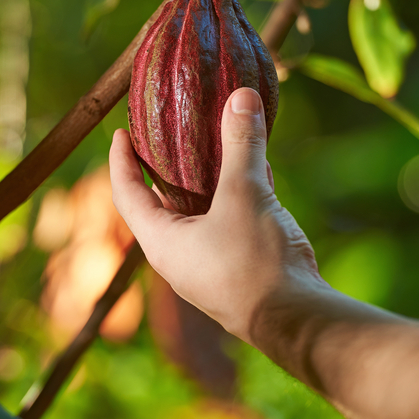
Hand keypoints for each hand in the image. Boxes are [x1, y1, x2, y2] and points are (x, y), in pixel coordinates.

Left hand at [109, 87, 325, 344]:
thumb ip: (241, 144)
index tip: (120, 133)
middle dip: (166, 165)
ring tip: (212, 141)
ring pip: (200, 211)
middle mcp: (178, 255)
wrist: (298, 323)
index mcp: (161, 240)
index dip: (121, 161)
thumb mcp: (245, 195)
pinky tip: (258, 168)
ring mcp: (208, 265)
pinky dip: (236, 195)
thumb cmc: (256, 263)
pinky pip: (228, 222)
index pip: (126, 193)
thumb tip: (240, 95)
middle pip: (161, 201)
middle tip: (169, 132)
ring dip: (206, 178)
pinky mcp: (238, 270)